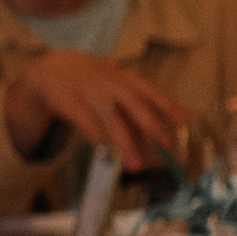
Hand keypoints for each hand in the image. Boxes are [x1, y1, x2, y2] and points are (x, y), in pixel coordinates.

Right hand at [5, 50, 188, 171]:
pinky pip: (87, 124)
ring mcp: (90, 92)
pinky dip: (98, 139)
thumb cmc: (93, 81)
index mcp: (123, 77)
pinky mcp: (71, 103)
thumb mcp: (115, 81)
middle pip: (134, 104)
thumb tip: (171, 125)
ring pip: (111, 119)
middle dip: (152, 126)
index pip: (150, 91)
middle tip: (167, 145)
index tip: (185, 122)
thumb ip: (138, 100)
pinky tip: (106, 153)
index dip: (168, 105)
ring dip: (125, 143)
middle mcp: (109, 82)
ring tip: (137, 165)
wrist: (51, 70)